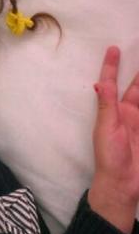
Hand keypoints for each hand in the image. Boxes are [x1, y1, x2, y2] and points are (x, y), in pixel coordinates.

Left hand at [88, 46, 138, 233]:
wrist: (122, 184)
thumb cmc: (109, 157)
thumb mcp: (106, 129)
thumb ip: (106, 106)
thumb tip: (98, 82)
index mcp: (115, 111)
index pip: (112, 83)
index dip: (111, 66)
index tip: (112, 49)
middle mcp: (129, 113)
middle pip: (136, 87)